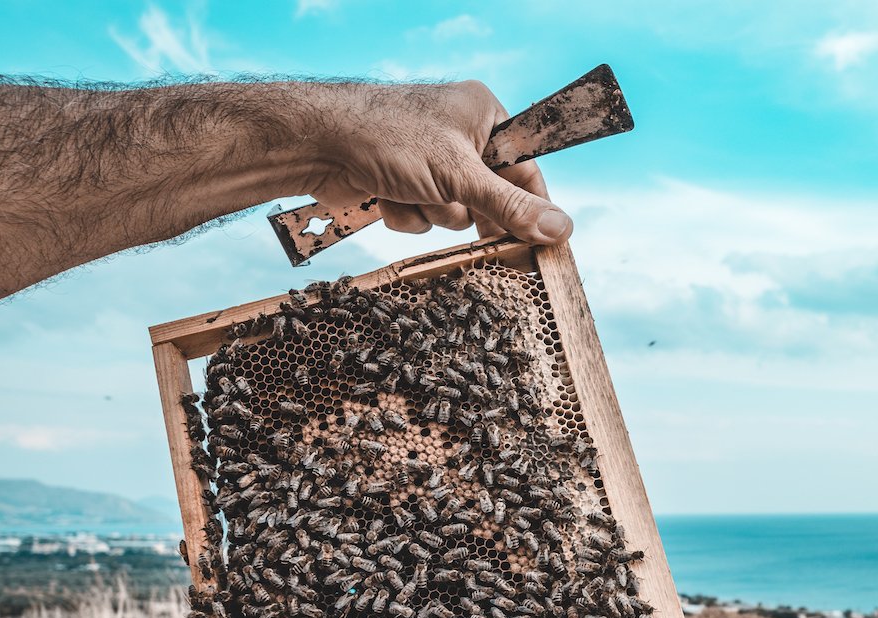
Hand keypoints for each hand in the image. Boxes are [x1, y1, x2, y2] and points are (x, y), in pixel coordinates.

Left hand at [307, 80, 572, 243]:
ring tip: (410, 191)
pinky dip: (407, 214)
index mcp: (484, 115)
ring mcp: (431, 160)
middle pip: (490, 197)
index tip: (540, 243)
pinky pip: (424, 216)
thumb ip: (511, 207)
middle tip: (473, 230)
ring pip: (455, 213)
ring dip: (432, 213)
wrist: (316, 143)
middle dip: (466, 210)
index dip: (530, 208)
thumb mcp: (459, 177)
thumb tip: (561, 229)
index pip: (526, 170)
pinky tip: (386, 196)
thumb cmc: (388, 139)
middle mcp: (460, 134)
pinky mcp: (405, 181)